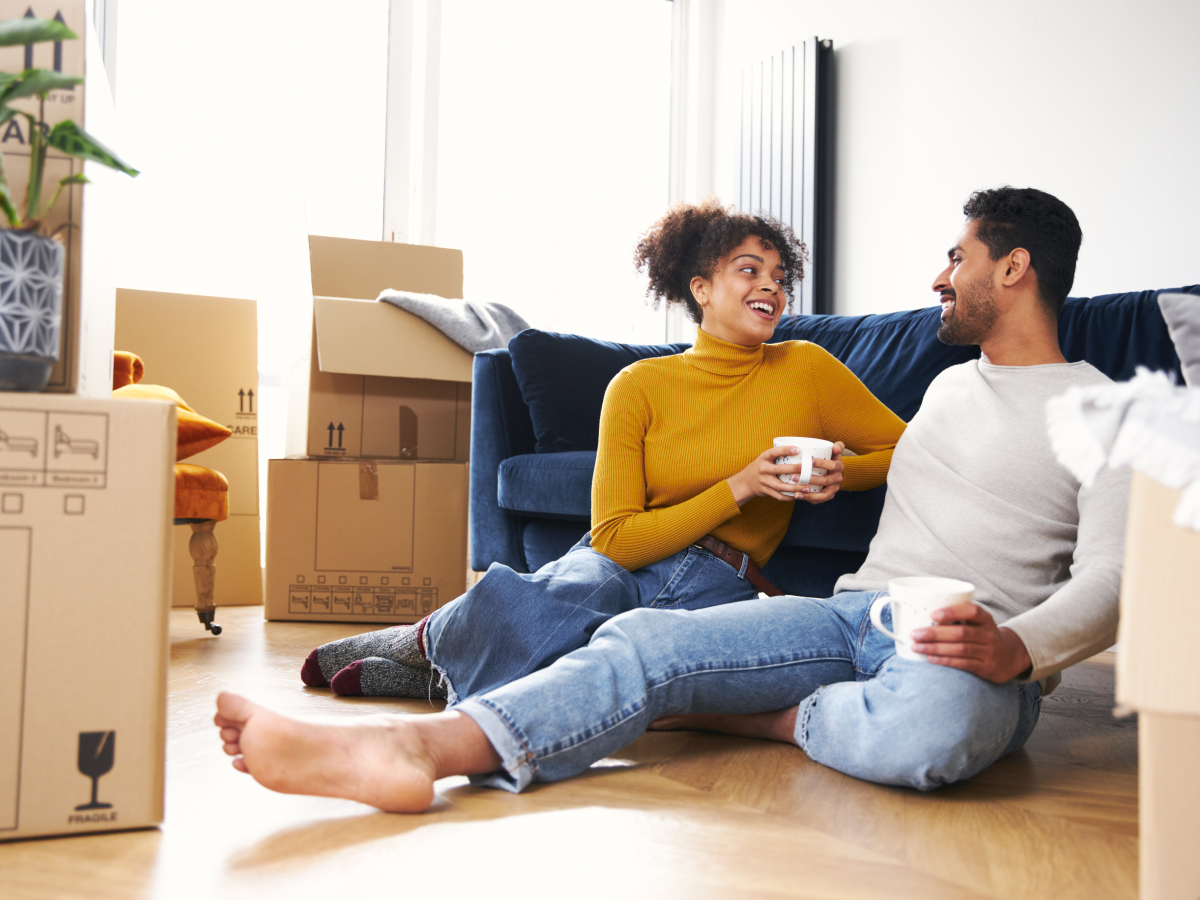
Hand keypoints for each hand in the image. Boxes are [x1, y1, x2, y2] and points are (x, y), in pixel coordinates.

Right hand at [726, 441, 844, 506]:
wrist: (745, 482)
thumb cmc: (761, 467)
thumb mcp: (765, 458)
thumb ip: (778, 456)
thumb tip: (801, 451)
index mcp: (763, 458)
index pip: (774, 452)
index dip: (785, 450)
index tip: (798, 449)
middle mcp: (763, 469)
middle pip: (781, 469)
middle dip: (796, 470)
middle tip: (809, 469)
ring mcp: (764, 481)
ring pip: (781, 486)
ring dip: (795, 488)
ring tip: (807, 488)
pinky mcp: (765, 491)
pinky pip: (779, 496)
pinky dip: (789, 497)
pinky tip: (798, 495)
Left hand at [797, 442, 843, 505]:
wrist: (832, 472)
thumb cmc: (829, 459)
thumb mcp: (834, 452)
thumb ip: (837, 446)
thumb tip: (835, 447)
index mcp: (839, 467)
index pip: (833, 465)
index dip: (822, 463)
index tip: (810, 461)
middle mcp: (838, 479)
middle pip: (825, 481)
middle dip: (809, 479)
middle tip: (794, 476)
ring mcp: (833, 489)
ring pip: (823, 494)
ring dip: (808, 493)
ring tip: (795, 491)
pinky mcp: (827, 496)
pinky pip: (819, 500)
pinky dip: (808, 498)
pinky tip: (797, 496)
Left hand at [910, 604, 1031, 683]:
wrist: (1010, 656)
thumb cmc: (983, 635)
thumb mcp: (978, 623)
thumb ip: (958, 618)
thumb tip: (920, 615)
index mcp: (986, 619)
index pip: (972, 611)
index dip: (952, 612)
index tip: (933, 615)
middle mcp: (989, 634)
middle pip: (961, 633)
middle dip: (935, 633)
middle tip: (915, 634)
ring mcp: (989, 652)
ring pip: (960, 649)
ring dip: (935, 648)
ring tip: (917, 646)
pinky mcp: (986, 668)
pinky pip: (963, 664)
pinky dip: (945, 661)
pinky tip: (930, 658)